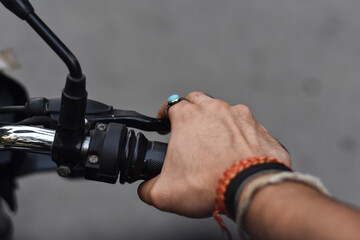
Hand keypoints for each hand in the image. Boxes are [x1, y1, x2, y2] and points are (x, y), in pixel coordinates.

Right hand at [137, 91, 290, 217]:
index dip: (164, 114)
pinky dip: (238, 133)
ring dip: (215, 120)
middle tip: (188, 129)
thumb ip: (147, 188)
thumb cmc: (210, 184)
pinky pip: (244, 125)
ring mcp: (238, 116)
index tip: (164, 123)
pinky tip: (236, 149)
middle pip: (197, 100)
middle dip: (190, 111)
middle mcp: (214, 110)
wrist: (250, 188)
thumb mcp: (165, 193)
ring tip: (213, 141)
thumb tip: (146, 188)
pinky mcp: (258, 127)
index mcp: (188, 117)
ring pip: (222, 110)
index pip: (171, 104)